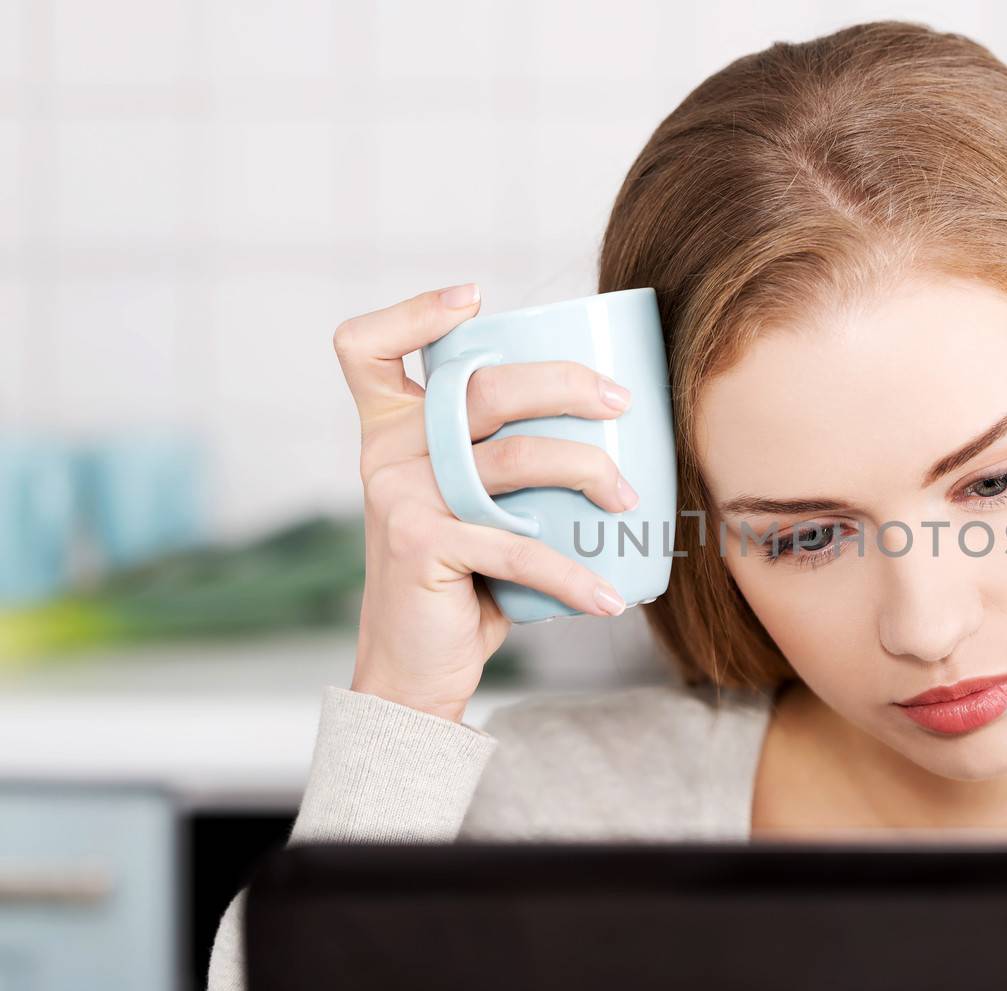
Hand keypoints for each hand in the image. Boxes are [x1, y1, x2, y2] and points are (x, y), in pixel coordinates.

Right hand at [333, 283, 640, 721]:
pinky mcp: (421, 546)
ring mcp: (400, 497)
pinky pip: (519, 547)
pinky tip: (609, 598)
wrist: (416, 667)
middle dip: (565, 384)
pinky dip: (574, 576)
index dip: (413, 312)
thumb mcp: (472, 506)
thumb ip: (503, 459)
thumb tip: (613, 417)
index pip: (366, 349)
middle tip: (622, 401)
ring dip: (588, 471)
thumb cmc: (465, 578)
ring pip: (514, 458)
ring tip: (628, 500)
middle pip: (482, 389)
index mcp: (392, 431)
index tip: (474, 297)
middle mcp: (387, 454)